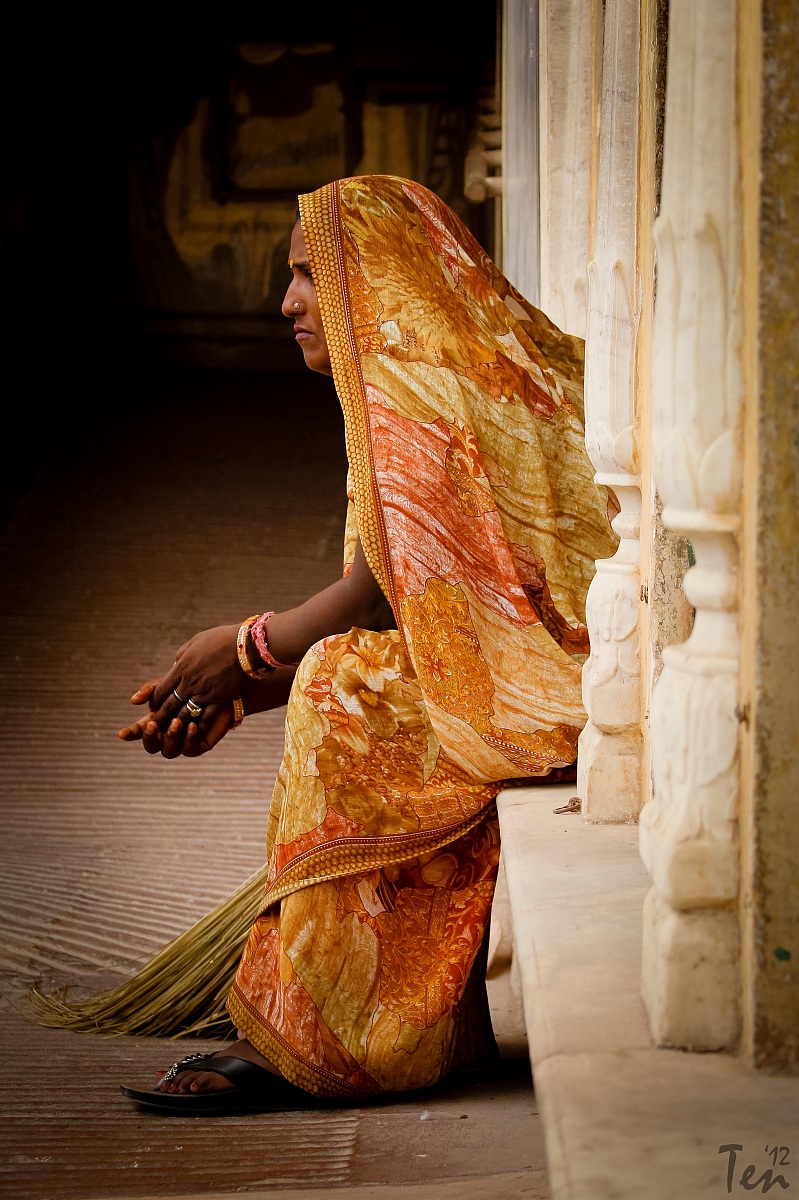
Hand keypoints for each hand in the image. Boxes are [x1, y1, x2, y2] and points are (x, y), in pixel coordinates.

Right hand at [118, 682, 234, 757]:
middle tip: (153, 724)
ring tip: (177, 721)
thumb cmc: (195, 685)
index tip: (123, 733)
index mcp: (157, 720)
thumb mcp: (172, 684)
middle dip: (150, 737)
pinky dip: (188, 738)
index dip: (131, 733)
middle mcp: (167, 734)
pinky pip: (189, 749)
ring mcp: (182, 742)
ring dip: (170, 737)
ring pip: (168, 751)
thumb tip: (133, 700)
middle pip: (151, 745)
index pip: (140, 730)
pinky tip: (192, 726)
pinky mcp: (198, 745)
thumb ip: (153, 691)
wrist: (224, 689)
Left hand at [145, 625, 243, 729]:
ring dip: (177, 723)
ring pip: (184, 714)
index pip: (161, 689)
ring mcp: (204, 693)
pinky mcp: (220, 700)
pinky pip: (206, 718)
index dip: (155, 700)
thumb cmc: (222, 639)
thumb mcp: (196, 641)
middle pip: (169, 705)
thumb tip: (176, 664)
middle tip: (156, 724)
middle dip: (161, 716)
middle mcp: (189, 683)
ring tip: (173, 729)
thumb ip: (183, 655)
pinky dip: (199, 726)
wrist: (247, 645)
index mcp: (182, 667)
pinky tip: (196, 731)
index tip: (153, 706)